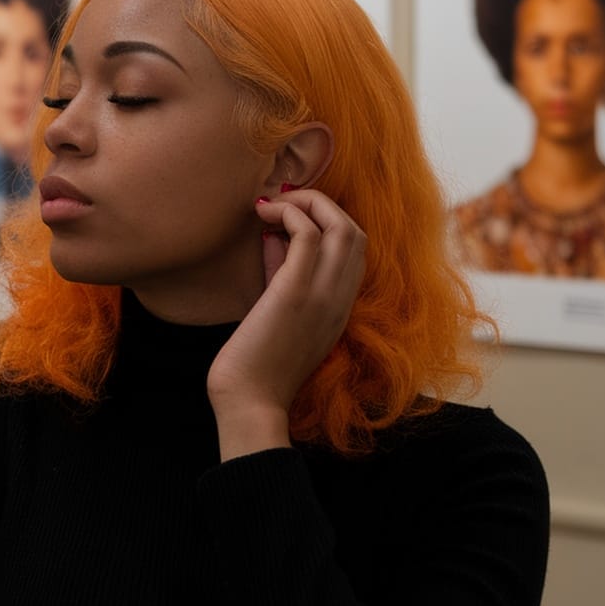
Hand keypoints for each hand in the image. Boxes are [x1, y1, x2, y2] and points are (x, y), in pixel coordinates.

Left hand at [206, 189, 366, 458]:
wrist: (249, 403)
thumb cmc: (256, 364)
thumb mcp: (278, 312)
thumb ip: (282, 273)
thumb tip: (273, 235)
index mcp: (340, 307)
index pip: (355, 249)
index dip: (327, 222)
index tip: (290, 218)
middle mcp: (340, 299)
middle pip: (355, 230)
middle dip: (321, 203)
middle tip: (282, 202)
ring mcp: (323, 295)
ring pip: (340, 224)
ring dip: (306, 201)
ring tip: (271, 204)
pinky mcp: (296, 292)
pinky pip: (307, 233)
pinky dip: (289, 213)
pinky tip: (262, 216)